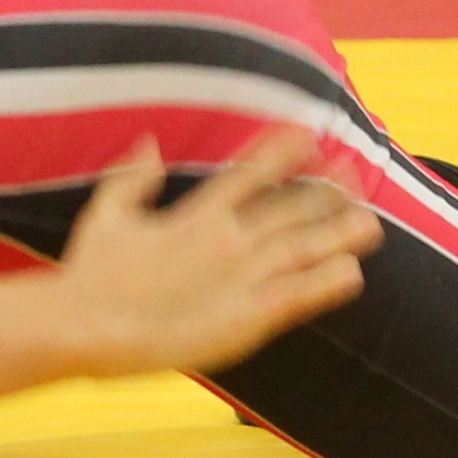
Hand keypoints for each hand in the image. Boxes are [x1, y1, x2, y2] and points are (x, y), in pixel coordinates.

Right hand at [46, 130, 375, 375]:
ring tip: (371, 221)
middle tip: (355, 171)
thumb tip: (149, 144)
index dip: (282, 151)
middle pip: (288, 209)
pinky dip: (326, 284)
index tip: (308, 132)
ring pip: (303, 250)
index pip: (249, 173)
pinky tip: (352, 273)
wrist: (85, 326)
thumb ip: (132, 178)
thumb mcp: (105, 215)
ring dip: (339, 233)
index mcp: (195, 216)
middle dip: (325, 189)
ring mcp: (238, 280)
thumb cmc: (89, 275)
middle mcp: (225, 241)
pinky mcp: (243, 319)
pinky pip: (295, 298)